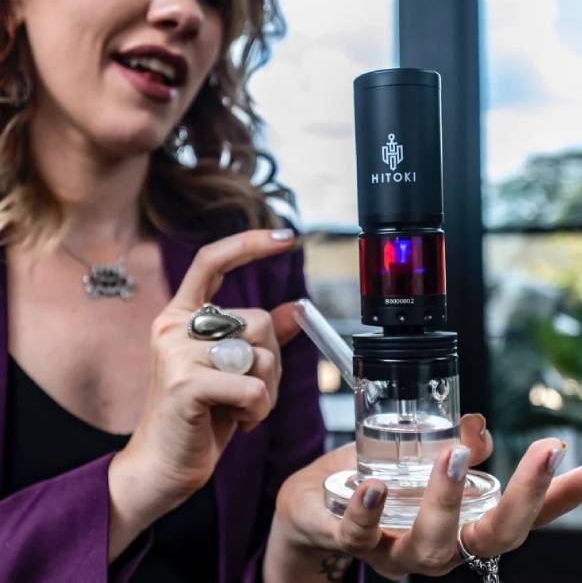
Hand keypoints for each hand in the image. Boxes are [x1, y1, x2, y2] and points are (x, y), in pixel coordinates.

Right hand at [110, 229, 299, 531]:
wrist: (162, 466)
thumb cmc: (200, 417)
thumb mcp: (233, 370)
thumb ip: (259, 338)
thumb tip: (296, 309)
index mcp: (181, 317)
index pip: (211, 262)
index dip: (248, 244)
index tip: (285, 237)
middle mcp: (173, 327)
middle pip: (258, 321)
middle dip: (272, 362)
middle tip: (253, 393)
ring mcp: (176, 353)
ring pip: (260, 355)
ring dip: (267, 390)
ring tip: (240, 410)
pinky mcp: (185, 383)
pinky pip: (253, 387)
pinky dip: (258, 411)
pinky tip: (237, 422)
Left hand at [267, 414, 581, 580]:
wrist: (311, 508)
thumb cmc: (375, 484)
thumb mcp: (421, 460)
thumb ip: (459, 449)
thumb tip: (481, 426)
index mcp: (461, 522)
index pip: (523, 515)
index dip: (565, 497)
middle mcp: (438, 544)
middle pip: (493, 537)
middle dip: (523, 498)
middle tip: (543, 453)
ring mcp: (394, 548)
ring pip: (431, 545)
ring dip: (447, 500)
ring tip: (454, 457)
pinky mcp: (349, 538)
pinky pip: (360, 536)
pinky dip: (369, 513)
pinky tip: (375, 486)